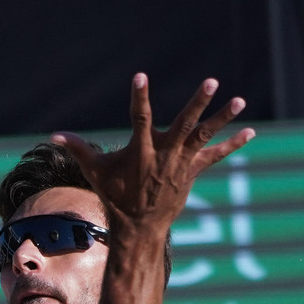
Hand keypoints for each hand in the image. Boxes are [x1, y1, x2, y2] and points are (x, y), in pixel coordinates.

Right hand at [51, 74, 252, 240]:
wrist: (139, 227)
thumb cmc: (115, 196)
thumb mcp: (95, 172)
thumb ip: (78, 149)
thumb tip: (53, 134)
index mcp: (140, 151)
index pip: (139, 118)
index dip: (139, 98)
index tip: (140, 76)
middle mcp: (164, 155)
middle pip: (184, 124)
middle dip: (198, 103)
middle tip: (212, 82)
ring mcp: (181, 163)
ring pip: (204, 136)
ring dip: (222, 118)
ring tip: (239, 99)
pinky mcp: (192, 171)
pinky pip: (215, 156)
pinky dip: (232, 144)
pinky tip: (249, 130)